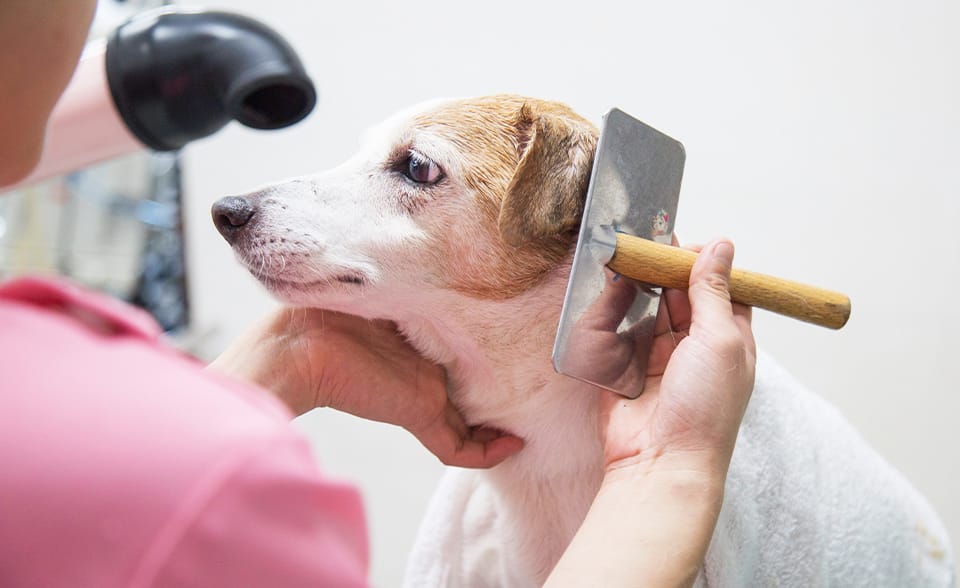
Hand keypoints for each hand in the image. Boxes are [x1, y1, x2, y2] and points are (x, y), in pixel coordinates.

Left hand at [210, 309, 523, 468]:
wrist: (297, 342)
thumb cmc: (326, 307)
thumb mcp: (384, 286)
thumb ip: (415, 280)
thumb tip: (446, 255)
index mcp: (409, 341)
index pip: (447, 356)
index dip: (473, 353)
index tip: (502, 342)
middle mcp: (419, 371)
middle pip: (458, 394)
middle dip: (488, 395)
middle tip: (525, 383)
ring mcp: (420, 396)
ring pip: (463, 426)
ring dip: (493, 431)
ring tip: (526, 427)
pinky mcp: (417, 414)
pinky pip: (458, 447)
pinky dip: (485, 452)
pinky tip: (513, 446)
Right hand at [545, 239, 755, 586]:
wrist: (660, 462)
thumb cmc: (704, 409)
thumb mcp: (720, 340)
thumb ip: (713, 291)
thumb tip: (721, 246)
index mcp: (729, 339)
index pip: (721, 288)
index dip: (704, 263)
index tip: (682, 244)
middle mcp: (695, 345)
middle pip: (680, 293)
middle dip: (665, 270)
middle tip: (646, 245)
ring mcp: (658, 356)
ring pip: (648, 307)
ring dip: (638, 286)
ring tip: (624, 260)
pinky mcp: (625, 366)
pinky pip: (619, 329)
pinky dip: (614, 311)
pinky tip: (607, 289)